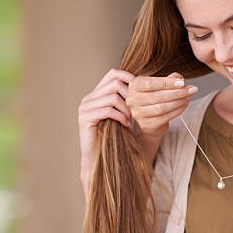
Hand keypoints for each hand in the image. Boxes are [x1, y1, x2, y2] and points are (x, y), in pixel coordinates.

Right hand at [78, 69, 134, 194]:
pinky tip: (125, 125)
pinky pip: (107, 110)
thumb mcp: (124, 113)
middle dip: (130, 95)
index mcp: (97, 94)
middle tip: (136, 109)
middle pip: (114, 83)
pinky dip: (120, 117)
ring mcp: (85, 108)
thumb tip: (148, 83)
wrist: (100, 159)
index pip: (113, 73)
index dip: (129, 76)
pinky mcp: (85, 118)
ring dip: (126, 109)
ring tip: (130, 120)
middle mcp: (89, 98)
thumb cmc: (116, 136)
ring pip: (112, 97)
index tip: (141, 88)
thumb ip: (129, 99)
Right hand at [126, 72, 197, 148]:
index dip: (167, 83)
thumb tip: (180, 79)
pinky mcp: (147, 125)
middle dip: (177, 92)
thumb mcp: (159, 84)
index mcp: (134, 86)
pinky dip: (177, 111)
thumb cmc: (154, 97)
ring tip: (189, 97)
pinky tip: (184, 105)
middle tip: (192, 89)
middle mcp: (133, 100)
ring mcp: (138, 114)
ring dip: (178, 102)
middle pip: (157, 96)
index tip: (182, 82)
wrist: (149, 119)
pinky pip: (165, 117)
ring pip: (162, 108)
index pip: (150, 83)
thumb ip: (169, 79)